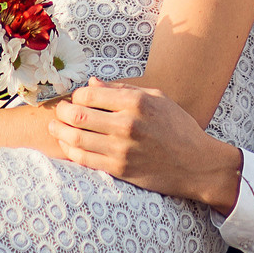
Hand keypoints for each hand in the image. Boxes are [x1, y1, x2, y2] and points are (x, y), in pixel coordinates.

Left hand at [48, 80, 241, 209]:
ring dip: (60, 132)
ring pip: (76, 138)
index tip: (77, 99)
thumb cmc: (178, 128)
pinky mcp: (120, 169)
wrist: (197, 164)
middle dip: (62, 112)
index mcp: (136, 102)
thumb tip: (92, 83)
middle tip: (60, 112)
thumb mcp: (157, 98)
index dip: (77, 95)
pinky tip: (68, 145)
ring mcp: (122, 149)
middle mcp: (127, 124)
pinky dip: (70, 151)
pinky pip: (84, 159)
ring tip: (56, 128)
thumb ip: (123, 89)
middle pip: (78, 115)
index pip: (90, 94)